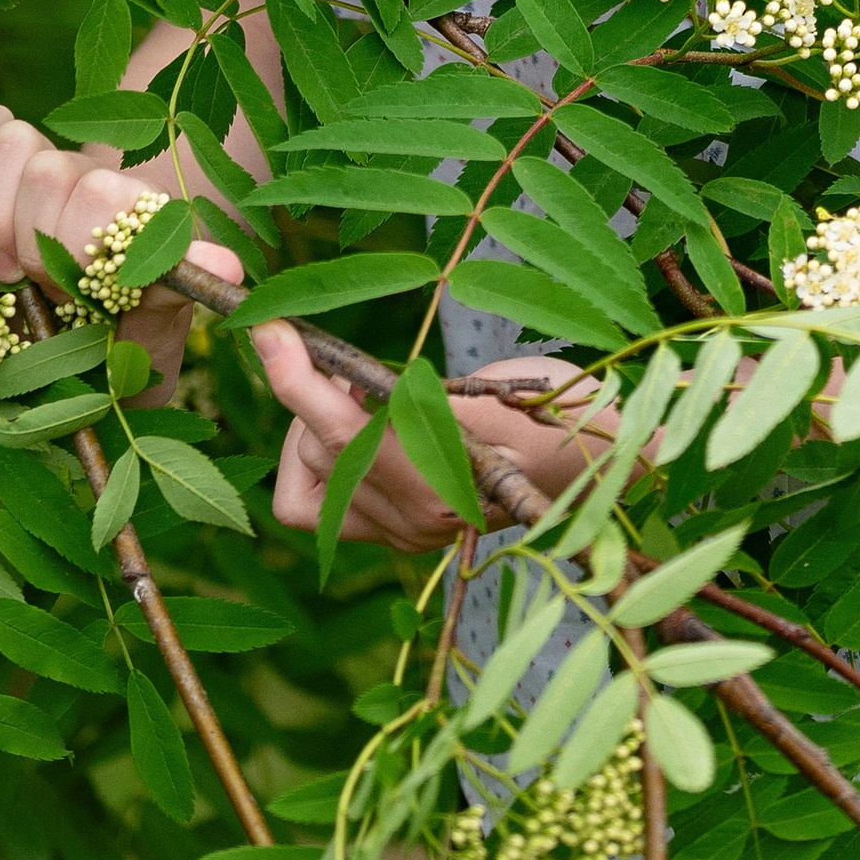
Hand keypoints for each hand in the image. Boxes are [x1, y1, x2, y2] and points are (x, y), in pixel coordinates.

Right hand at [0, 103, 242, 399]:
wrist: (98, 335)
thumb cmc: (127, 334)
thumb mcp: (159, 324)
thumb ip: (182, 287)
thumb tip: (226, 265)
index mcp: (140, 214)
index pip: (107, 195)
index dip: (82, 249)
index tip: (86, 297)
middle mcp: (98, 184)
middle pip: (52, 171)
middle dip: (41, 245)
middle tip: (54, 293)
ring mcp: (51, 171)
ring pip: (18, 147)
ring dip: (1, 218)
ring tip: (13, 272)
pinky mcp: (5, 169)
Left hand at [253, 325, 610, 549]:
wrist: (594, 466)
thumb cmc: (554, 410)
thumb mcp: (492, 386)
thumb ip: (413, 392)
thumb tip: (337, 378)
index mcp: (440, 479)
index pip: (336, 428)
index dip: (291, 375)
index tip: (265, 326)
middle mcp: (413, 517)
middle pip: (316, 449)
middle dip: (316, 395)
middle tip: (353, 360)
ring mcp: (404, 533)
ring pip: (308, 482)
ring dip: (318, 429)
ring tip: (366, 392)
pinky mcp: (397, 533)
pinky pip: (324, 504)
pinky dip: (328, 458)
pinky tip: (366, 426)